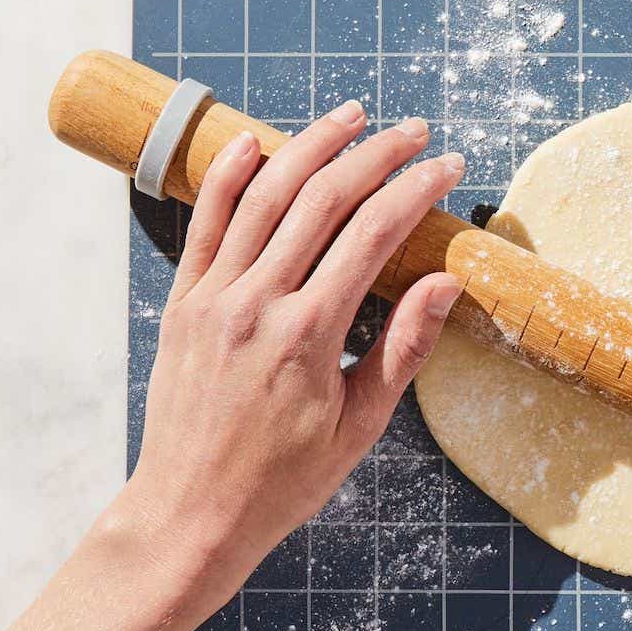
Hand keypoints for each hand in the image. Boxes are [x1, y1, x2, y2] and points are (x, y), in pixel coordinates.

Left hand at [117, 101, 463, 618]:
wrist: (190, 515)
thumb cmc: (283, 481)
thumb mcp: (360, 425)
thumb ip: (403, 349)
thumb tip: (444, 283)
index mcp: (310, 334)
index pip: (374, 235)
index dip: (416, 191)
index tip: (448, 167)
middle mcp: (258, 304)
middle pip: (323, 200)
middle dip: (375, 155)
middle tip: (413, 131)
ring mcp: (213, 298)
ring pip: (264, 197)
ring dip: (310, 146)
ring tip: (350, 115)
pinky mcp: (183, 303)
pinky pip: (203, 224)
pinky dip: (225, 177)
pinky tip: (254, 142)